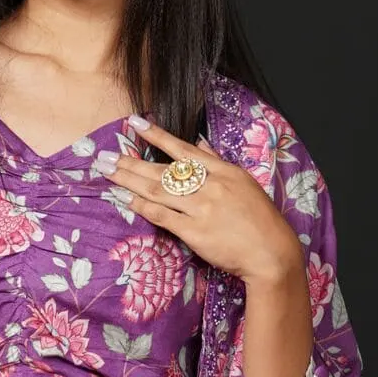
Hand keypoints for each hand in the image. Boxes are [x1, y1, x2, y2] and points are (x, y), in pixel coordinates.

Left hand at [94, 118, 302, 284]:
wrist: (272, 253)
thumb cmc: (260, 221)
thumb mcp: (243, 183)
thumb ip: (217, 162)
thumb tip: (199, 142)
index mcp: (223, 171)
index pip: (183, 149)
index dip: (156, 135)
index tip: (134, 123)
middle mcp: (210, 186)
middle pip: (162, 170)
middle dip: (130, 162)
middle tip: (105, 156)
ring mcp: (201, 208)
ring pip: (157, 189)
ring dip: (128, 180)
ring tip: (107, 172)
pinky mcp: (195, 231)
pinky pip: (162, 215)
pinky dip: (142, 206)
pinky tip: (126, 199)